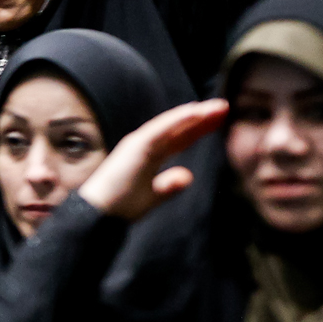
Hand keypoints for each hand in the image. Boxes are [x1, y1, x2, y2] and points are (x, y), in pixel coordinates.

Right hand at [76, 99, 228, 220]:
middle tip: (223, 107)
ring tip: (215, 107)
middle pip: (178, 129)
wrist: (99, 214)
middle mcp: (143, 146)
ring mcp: (138, 144)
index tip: (218, 121)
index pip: (178, 139)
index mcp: (148, 157)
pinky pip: (160, 129)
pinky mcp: (136, 146)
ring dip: (193, 114)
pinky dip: (178, 119)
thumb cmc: (120, 207)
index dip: (198, 129)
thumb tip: (188, 176)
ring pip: (171, 125)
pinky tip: (195, 112)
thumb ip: (168, 187)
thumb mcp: (151, 198)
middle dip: (201, 118)